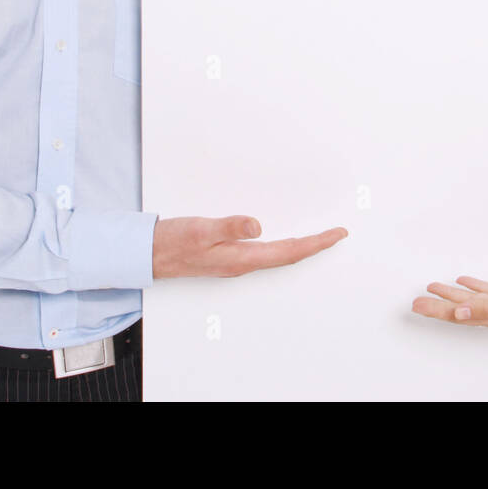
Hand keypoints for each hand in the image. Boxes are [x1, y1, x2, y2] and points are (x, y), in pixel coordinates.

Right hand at [152, 216, 347, 278]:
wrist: (150, 254)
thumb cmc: (173, 242)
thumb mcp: (201, 229)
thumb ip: (230, 227)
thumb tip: (258, 226)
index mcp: (242, 257)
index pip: (290, 251)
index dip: (316, 243)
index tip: (337, 233)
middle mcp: (243, 263)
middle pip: (290, 255)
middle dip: (315, 245)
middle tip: (337, 234)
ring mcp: (237, 261)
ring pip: (279, 255)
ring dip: (301, 247)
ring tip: (320, 238)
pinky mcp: (230, 257)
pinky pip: (267, 253)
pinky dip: (284, 245)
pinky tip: (285, 239)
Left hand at [411, 274, 487, 328]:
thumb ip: (486, 307)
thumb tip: (458, 311)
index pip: (457, 314)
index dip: (435, 310)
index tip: (416, 305)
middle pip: (459, 309)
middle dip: (437, 305)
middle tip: (417, 300)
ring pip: (472, 300)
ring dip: (452, 294)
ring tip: (434, 288)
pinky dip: (475, 286)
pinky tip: (466, 280)